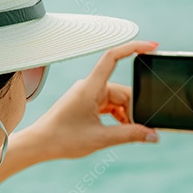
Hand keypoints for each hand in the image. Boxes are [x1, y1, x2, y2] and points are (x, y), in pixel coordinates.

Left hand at [27, 40, 160, 160]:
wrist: (39, 144)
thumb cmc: (62, 139)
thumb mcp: (101, 138)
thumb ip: (130, 135)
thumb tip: (153, 136)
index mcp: (90, 88)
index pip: (113, 58)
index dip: (133, 48)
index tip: (152, 47)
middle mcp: (89, 87)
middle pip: (122, 91)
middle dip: (134, 109)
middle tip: (142, 130)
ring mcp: (88, 94)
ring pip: (117, 100)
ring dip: (126, 116)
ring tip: (131, 134)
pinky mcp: (86, 103)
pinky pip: (109, 105)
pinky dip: (118, 117)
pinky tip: (122, 130)